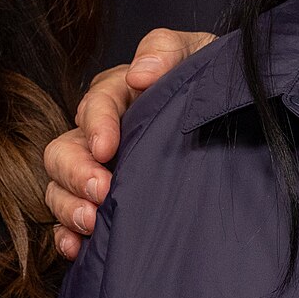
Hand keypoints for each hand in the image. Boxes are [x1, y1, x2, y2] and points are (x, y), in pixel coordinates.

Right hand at [43, 28, 214, 258]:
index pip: (95, 104)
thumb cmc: (213, 83)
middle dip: (76, 172)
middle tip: (101, 191)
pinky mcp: (103, 203)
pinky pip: (69, 221)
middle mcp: (102, 133)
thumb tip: (139, 74)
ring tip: (91, 222)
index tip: (107, 147)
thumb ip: (166, 51)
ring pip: (60, 186)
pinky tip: (76, 246)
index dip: (96, 125)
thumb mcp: (199, 54)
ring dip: (68, 205)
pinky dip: (66, 234)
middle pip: (64, 149)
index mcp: (121, 94)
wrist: (239, 122)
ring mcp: (99, 170)